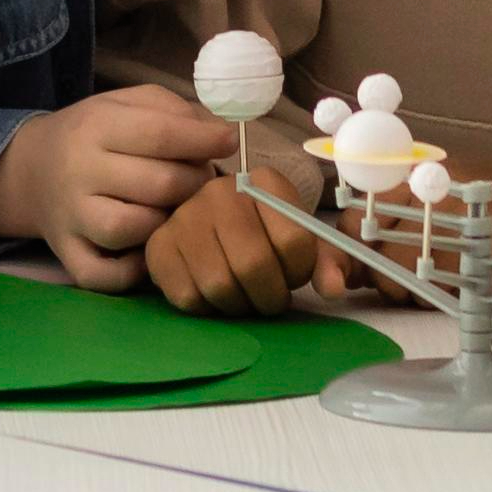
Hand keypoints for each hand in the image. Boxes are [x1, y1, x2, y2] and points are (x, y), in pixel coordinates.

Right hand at [0, 87, 234, 291]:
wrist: (30, 169)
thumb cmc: (95, 134)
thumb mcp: (127, 104)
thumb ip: (174, 110)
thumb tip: (219, 132)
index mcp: (96, 126)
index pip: (159, 134)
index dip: (203, 140)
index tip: (229, 142)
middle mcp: (79, 171)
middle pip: (157, 184)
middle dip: (194, 182)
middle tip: (201, 179)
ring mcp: (71, 218)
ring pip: (131, 229)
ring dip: (167, 223)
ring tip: (174, 210)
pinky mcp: (66, 255)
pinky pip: (104, 275)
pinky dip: (133, 270)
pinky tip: (148, 249)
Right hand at [142, 170, 343, 314]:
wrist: (205, 224)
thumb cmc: (260, 233)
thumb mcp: (298, 240)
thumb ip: (326, 263)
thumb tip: (334, 289)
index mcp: (263, 182)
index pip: (294, 240)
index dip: (299, 271)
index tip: (293, 275)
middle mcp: (220, 191)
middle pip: (253, 265)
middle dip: (269, 297)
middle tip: (270, 300)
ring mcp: (184, 217)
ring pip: (219, 285)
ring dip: (239, 306)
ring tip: (244, 297)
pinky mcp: (158, 247)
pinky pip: (188, 297)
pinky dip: (209, 309)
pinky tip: (215, 295)